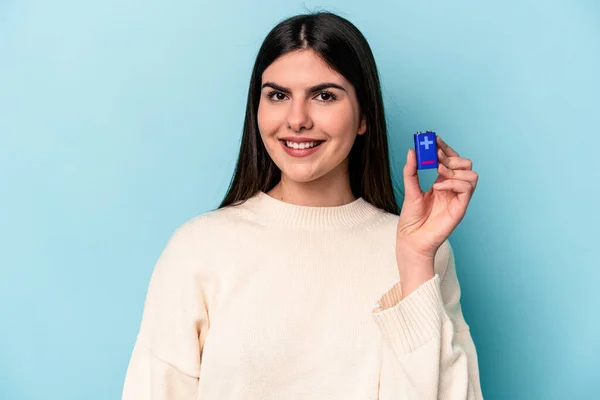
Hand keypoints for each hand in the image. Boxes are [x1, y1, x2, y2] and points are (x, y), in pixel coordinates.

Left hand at [395, 135, 478, 291]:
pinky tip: (439, 186)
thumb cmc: (411, 219)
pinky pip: (467, 189)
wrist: (411, 240)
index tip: (434, 139)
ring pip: (472, 174)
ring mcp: (458, 199)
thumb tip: (412, 151)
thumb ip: (411, 171)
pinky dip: (454, 183)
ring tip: (438, 173)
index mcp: (442, 183)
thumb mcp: (409, 190)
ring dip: (455, 170)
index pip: (451, 160)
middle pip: (466, 164)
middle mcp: (453, 189)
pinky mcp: (460, 208)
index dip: (445, 148)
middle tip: (435, 158)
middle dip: (452, 156)